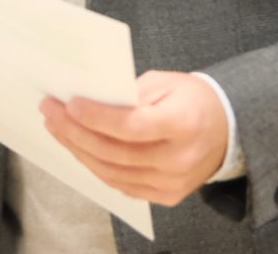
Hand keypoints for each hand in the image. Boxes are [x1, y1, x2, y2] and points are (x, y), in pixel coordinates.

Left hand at [41, 70, 227, 205]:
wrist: (227, 130)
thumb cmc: (192, 100)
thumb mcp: (166, 82)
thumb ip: (130, 92)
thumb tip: (89, 99)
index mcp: (184, 123)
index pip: (132, 125)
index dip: (97, 117)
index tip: (69, 104)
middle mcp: (180, 158)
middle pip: (116, 152)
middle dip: (75, 131)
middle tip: (50, 112)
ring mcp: (173, 183)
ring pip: (113, 172)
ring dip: (78, 150)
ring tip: (57, 128)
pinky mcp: (166, 195)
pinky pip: (121, 185)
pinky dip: (96, 166)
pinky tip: (78, 148)